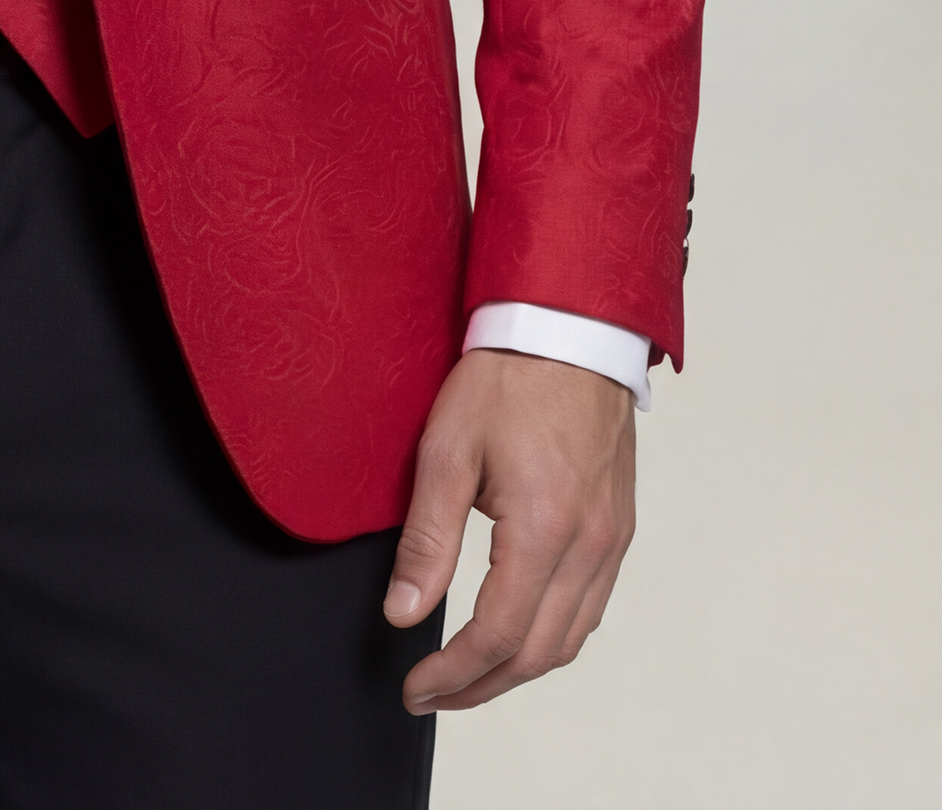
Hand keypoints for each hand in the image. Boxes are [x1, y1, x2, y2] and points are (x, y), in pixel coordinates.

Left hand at [384, 348, 635, 711]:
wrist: (570, 327)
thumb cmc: (508, 376)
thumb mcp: (448, 449)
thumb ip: (428, 540)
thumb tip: (403, 613)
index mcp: (545, 530)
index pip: (497, 635)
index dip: (452, 674)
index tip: (415, 688)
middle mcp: (589, 546)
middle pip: (537, 654)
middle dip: (480, 687)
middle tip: (432, 694)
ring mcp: (611, 540)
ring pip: (569, 640)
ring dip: (517, 669)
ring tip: (468, 675)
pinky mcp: (618, 528)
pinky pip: (590, 608)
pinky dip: (551, 636)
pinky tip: (518, 632)